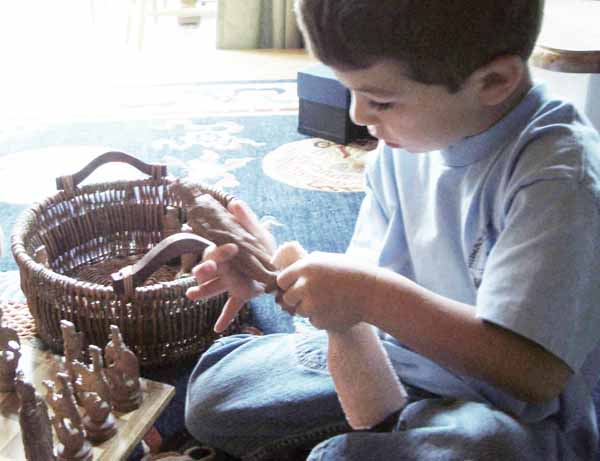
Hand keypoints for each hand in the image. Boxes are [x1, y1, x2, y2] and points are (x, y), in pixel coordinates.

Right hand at [186, 199, 275, 332]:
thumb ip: (246, 219)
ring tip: (191, 295)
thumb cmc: (264, 247)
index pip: (216, 251)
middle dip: (202, 271)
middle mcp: (224, 268)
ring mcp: (230, 282)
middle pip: (207, 270)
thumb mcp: (257, 232)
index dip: (220, 251)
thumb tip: (235, 202)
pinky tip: (218, 328)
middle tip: (202, 271)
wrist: (279, 265)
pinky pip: (230, 306)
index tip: (231, 248)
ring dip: (202, 292)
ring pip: (212, 288)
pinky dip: (225, 317)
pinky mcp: (240, 294)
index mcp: (226, 252)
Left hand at [276, 252, 375, 331]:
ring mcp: (313, 305)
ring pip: (299, 311)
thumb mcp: (326, 260)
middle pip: (287, 298)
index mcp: (306, 268)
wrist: (372, 292)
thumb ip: (305, 266)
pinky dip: (321, 318)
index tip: (295, 286)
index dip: (288, 284)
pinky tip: (336, 310)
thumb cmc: (350, 273)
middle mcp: (306, 286)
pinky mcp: (321, 321)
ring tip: (328, 301)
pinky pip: (313, 321)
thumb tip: (284, 277)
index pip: (282, 280)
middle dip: (296, 299)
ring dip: (309, 309)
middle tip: (311, 296)